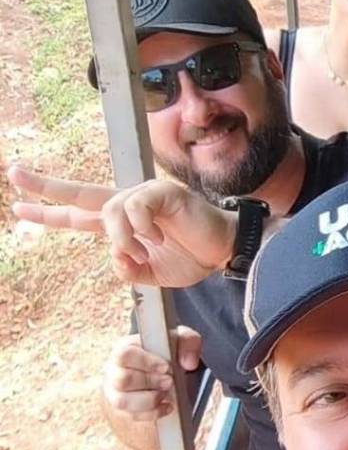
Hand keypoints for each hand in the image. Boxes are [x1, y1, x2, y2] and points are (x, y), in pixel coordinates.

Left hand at [8, 164, 236, 286]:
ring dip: (119, 237)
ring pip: (110, 210)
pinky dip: (140, 227)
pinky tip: (157, 239)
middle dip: (47, 186)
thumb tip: (115, 256)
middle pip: (82, 193)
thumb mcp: (152, 275)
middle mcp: (129, 206)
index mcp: (124, 225)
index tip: (19, 209)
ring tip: (141, 253)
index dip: (50, 212)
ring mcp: (145, 196)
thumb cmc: (193, 258)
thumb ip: (127, 270)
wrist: (224, 251)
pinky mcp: (162, 192)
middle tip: (14, 174)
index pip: (80, 215)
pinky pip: (135, 206)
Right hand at [104, 327, 202, 420]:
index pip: (124, 354)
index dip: (145, 362)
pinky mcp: (124, 410)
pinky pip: (132, 416)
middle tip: (169, 381)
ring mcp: (116, 392)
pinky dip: (152, 413)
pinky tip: (167, 406)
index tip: (166, 367)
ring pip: (121, 401)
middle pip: (122, 380)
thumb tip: (189, 362)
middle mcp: (115, 370)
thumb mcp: (181, 340)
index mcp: (125, 348)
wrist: (168, 372)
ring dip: (148, 400)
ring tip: (166, 394)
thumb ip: (188, 342)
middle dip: (150, 382)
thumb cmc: (169, 352)